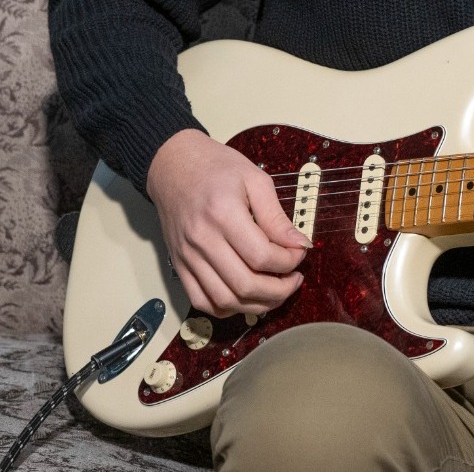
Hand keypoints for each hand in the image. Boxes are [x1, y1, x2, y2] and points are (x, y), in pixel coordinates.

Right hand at [146, 128, 309, 316]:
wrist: (172, 165)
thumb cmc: (215, 168)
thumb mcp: (254, 179)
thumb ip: (276, 216)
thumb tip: (300, 244)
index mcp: (223, 214)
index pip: (261, 255)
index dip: (289, 261)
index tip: (300, 252)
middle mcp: (203, 240)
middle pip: (244, 285)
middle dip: (279, 290)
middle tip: (294, 279)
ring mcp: (188, 256)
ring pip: (225, 300)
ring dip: (257, 304)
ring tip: (276, 291)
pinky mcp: (179, 265)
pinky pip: (202, 301)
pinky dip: (227, 308)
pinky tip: (245, 297)